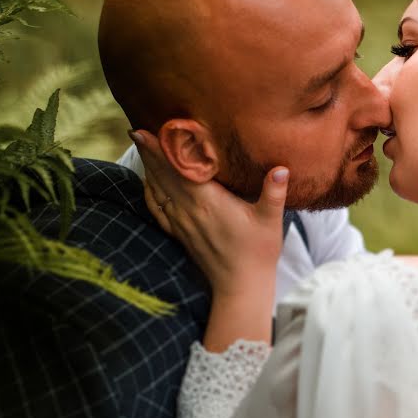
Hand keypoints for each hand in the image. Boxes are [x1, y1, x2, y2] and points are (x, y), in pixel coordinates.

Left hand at [130, 129, 288, 299]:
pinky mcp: (180, 235)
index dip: (159, 150)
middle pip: (162, 176)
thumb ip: (274, 192)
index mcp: (207, 201)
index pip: (177, 169)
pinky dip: (150, 193)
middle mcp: (188, 210)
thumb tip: (282, 168)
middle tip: (136, 131)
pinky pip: (157, 209)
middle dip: (149, 153)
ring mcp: (181, 224)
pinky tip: (148, 184)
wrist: (240, 286)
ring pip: (157, 191)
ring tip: (141, 150)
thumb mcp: (271, 220)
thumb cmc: (257, 252)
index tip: (143, 131)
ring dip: (148, 170)